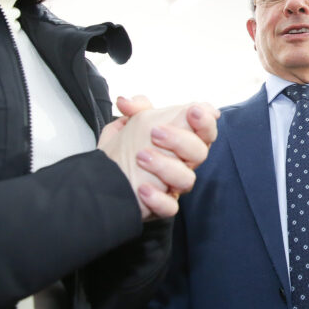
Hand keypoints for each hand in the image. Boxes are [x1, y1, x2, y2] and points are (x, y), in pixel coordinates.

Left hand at [99, 97, 218, 219]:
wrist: (103, 179)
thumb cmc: (126, 151)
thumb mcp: (130, 124)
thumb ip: (137, 108)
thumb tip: (126, 101)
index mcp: (183, 140)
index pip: (205, 129)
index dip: (205, 119)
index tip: (193, 110)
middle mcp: (183, 163)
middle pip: (200, 152)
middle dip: (180, 140)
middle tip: (155, 132)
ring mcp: (174, 185)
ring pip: (187, 179)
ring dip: (164, 166)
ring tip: (141, 157)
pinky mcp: (163, 206)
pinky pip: (169, 207)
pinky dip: (157, 198)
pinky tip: (142, 189)